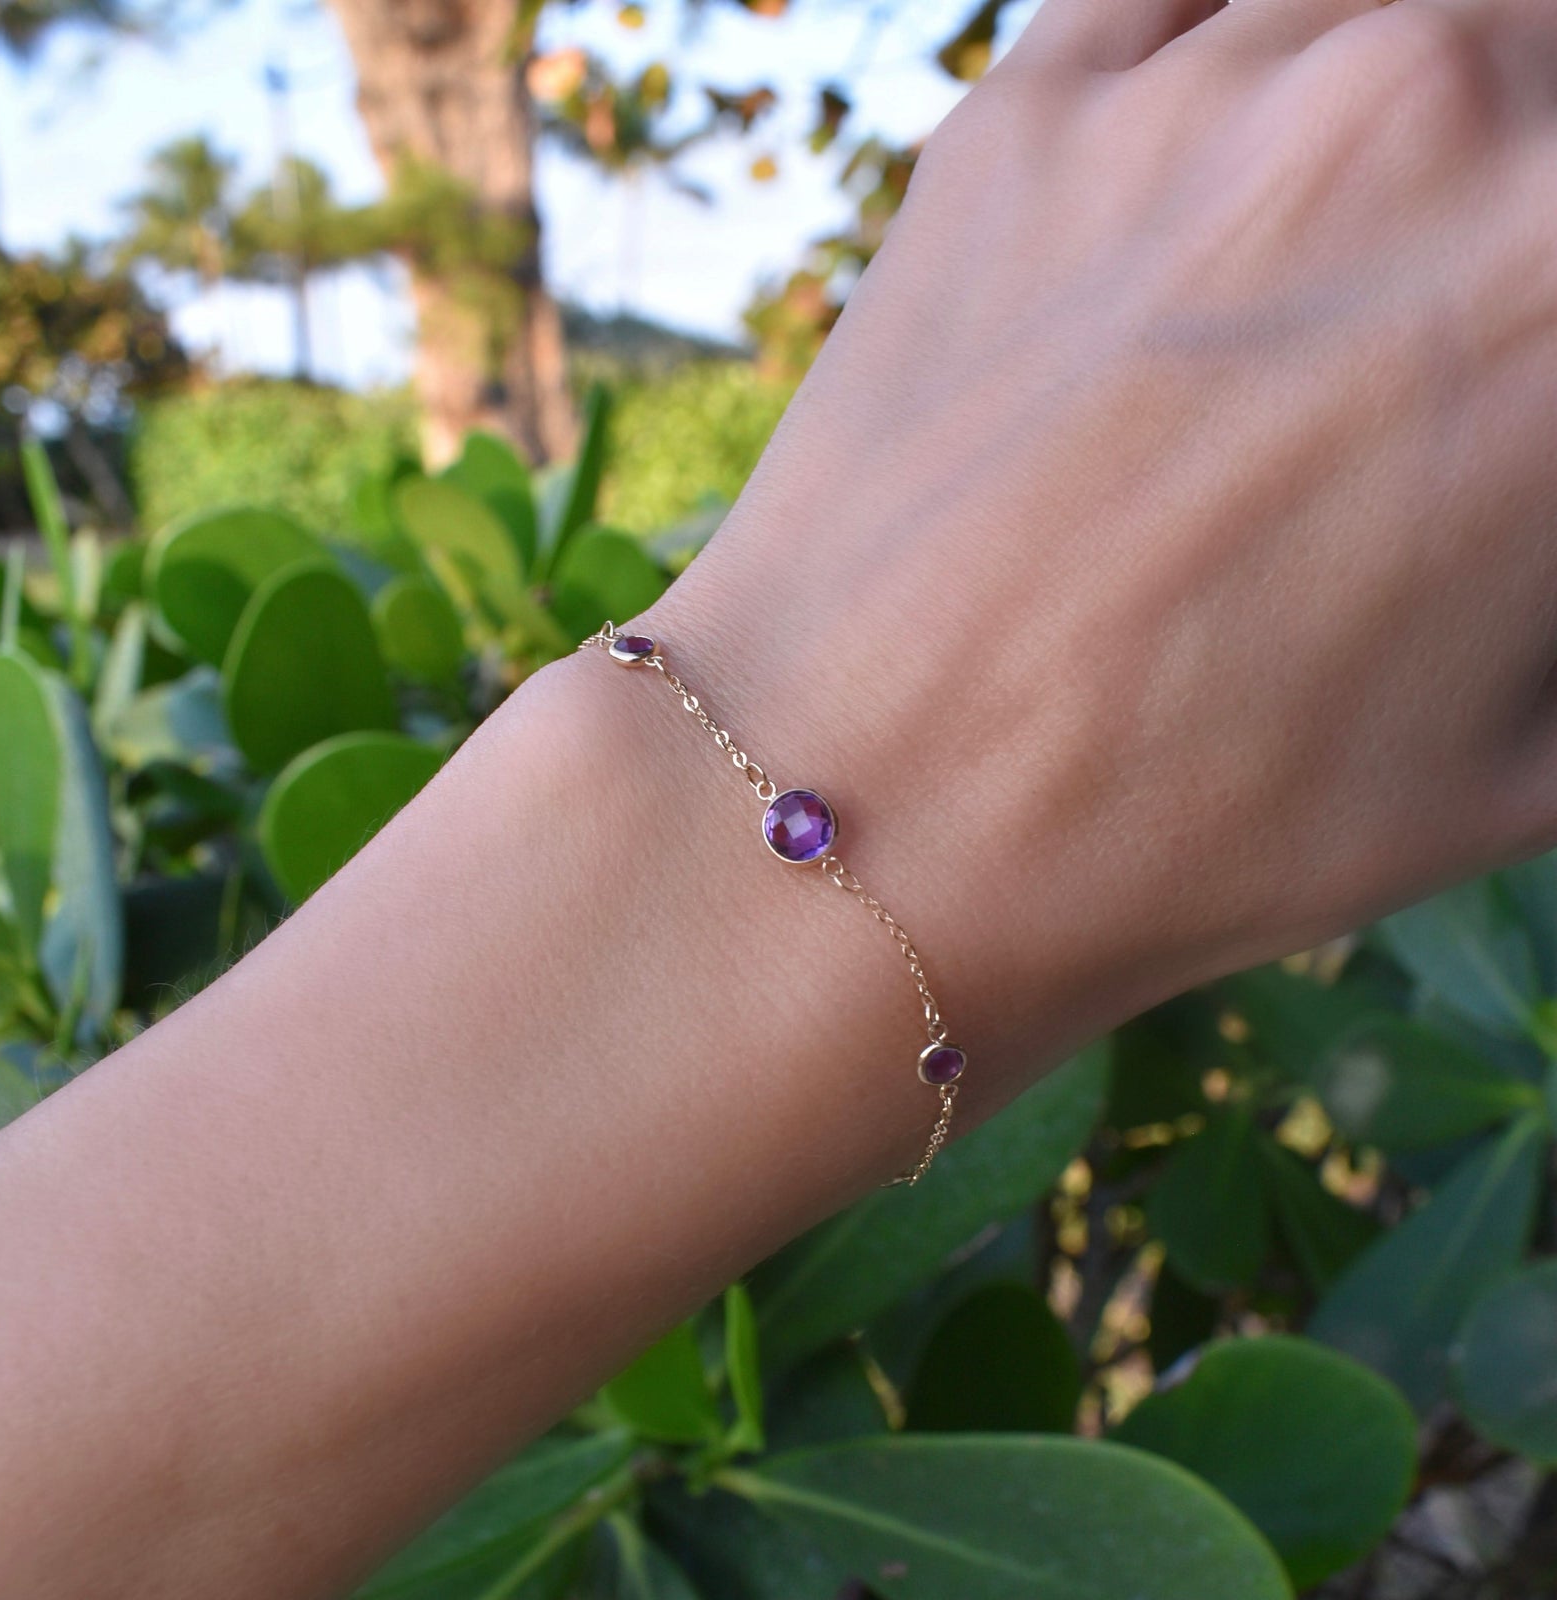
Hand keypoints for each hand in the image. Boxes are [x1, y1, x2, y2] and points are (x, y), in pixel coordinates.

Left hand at [642, 0, 1556, 1091]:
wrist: (873, 807)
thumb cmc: (1193, 828)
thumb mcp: (1517, 761)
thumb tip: (1536, 475)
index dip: (1550, 323)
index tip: (1512, 379)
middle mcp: (1430, 119)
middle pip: (1533, 61)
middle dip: (1512, 187)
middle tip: (1433, 320)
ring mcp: (1208, 92)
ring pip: (1381, 11)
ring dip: (1394, 113)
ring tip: (1332, 261)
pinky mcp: (1027, 116)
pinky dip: (1233, 51)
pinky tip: (1222, 166)